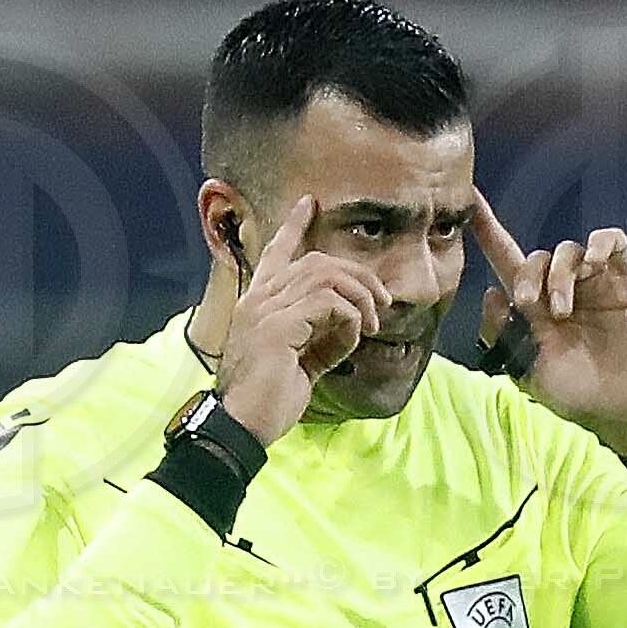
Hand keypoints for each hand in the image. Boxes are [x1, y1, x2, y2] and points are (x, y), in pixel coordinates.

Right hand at [213, 194, 383, 441]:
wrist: (244, 424)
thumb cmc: (271, 398)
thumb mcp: (304, 361)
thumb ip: (323, 338)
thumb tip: (352, 323)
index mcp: (259, 302)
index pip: (276, 252)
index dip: (294, 226)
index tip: (309, 203)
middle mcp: (258, 298)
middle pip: (315, 261)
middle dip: (357, 275)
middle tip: (382, 300)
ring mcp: (265, 309)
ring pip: (324, 276)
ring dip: (359, 296)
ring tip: (373, 322)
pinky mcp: (277, 326)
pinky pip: (328, 303)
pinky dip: (350, 318)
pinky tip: (354, 338)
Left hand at [472, 191, 626, 454]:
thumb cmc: (578, 397)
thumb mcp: (527, 372)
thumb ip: (503, 335)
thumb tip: (492, 293)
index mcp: (536, 308)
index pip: (507, 260)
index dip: (489, 230)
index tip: (472, 202)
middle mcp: (564, 290)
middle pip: (536, 256)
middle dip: (527, 276)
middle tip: (528, 306)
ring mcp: (596, 284)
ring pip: (568, 250)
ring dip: (559, 274)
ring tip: (562, 309)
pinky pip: (612, 242)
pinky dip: (599, 244)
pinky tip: (592, 265)